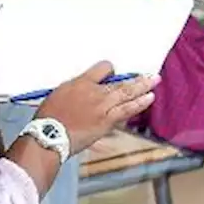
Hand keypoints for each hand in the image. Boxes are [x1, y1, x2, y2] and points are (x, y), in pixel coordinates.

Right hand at [36, 62, 156, 155]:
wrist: (50, 134)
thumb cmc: (50, 116)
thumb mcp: (60, 93)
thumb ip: (77, 88)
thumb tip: (87, 86)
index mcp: (81, 82)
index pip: (102, 68)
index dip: (109, 69)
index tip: (112, 73)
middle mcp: (95, 92)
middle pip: (120, 82)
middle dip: (137, 79)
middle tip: (151, 75)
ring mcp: (103, 108)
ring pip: (127, 95)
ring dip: (142, 89)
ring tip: (154, 84)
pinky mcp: (106, 122)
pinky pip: (125, 111)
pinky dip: (138, 105)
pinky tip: (147, 100)